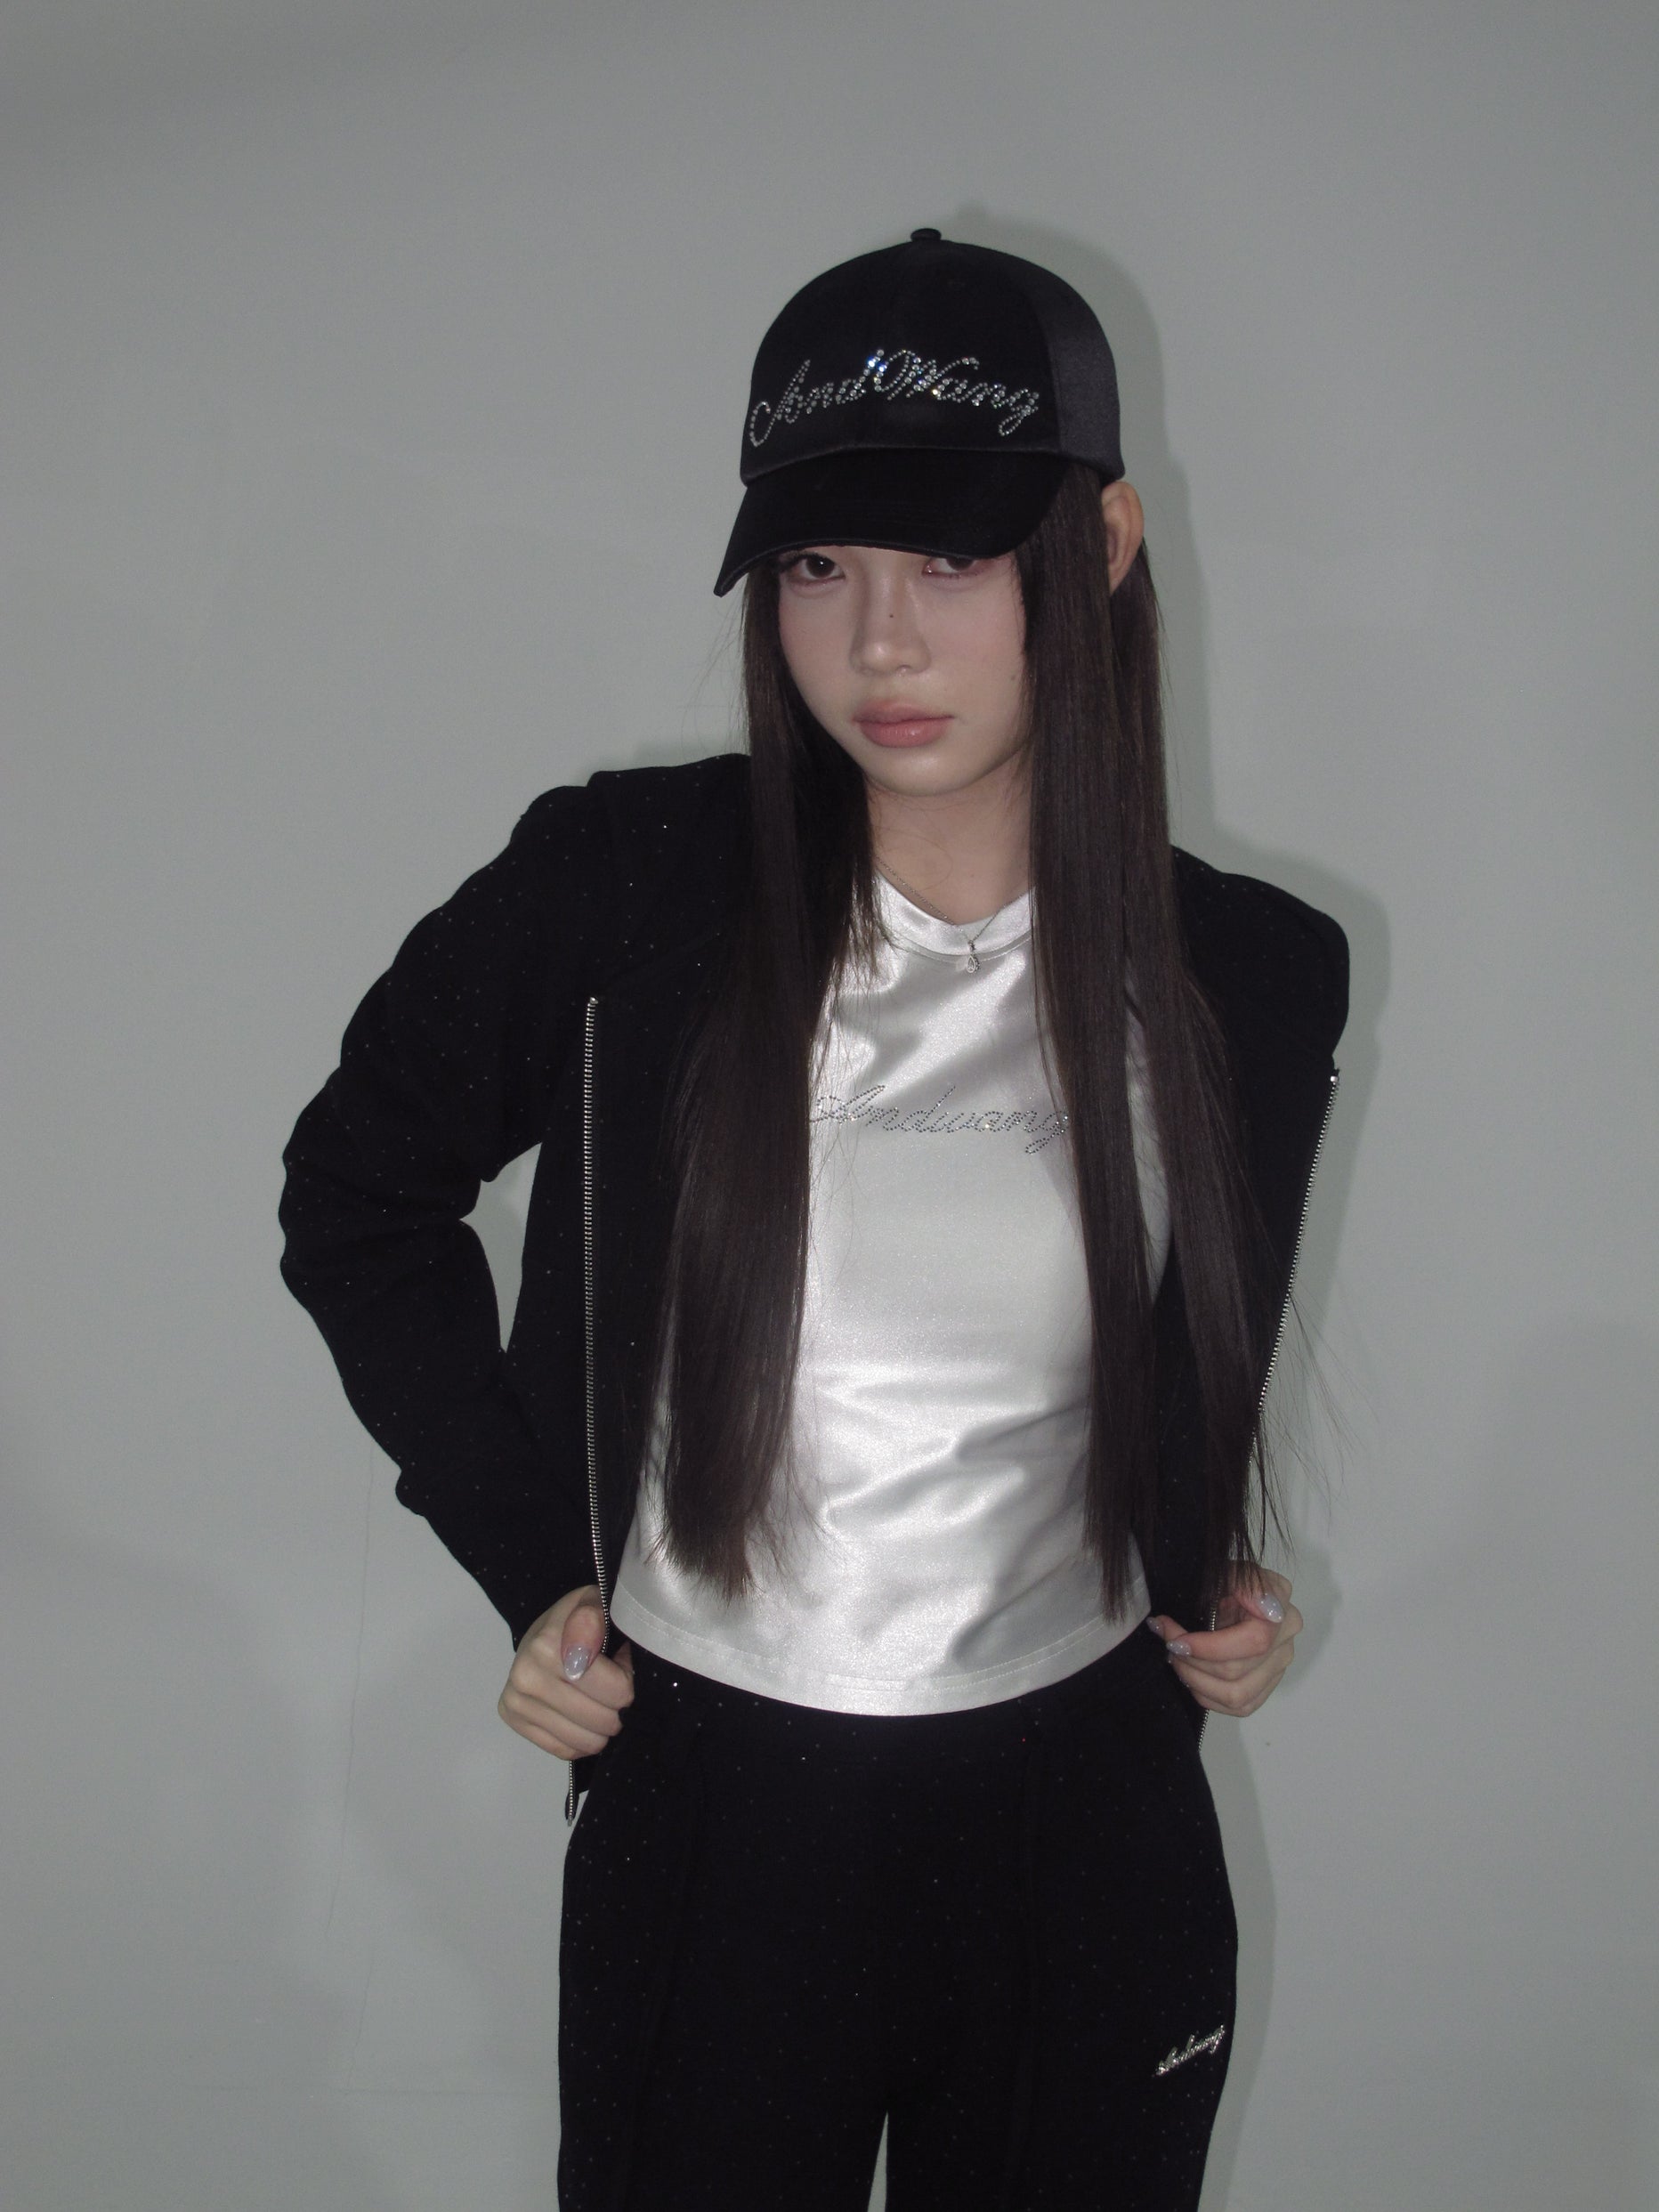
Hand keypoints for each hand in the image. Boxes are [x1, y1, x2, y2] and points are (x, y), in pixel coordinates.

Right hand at [498, 1584, 634, 1758]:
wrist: (540, 1634)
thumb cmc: (577, 1620)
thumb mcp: (594, 1602)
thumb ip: (593, 1617)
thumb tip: (582, 1652)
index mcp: (547, 1645)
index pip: (616, 1690)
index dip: (627, 1679)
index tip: (621, 1663)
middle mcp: (526, 1676)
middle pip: (602, 1719)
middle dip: (617, 1707)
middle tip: (613, 1686)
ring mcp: (516, 1701)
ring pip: (586, 1741)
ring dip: (602, 1727)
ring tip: (599, 1701)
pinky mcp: (514, 1721)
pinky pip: (564, 1751)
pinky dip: (582, 1741)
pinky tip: (582, 1719)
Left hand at [1146, 1568, 1301, 1718]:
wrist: (1235, 1593)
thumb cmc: (1230, 1581)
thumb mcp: (1232, 1571)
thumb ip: (1246, 1583)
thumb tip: (1265, 1608)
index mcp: (1281, 1614)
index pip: (1254, 1641)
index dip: (1210, 1647)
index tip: (1177, 1639)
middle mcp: (1286, 1646)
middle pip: (1238, 1673)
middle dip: (1193, 1661)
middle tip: (1169, 1644)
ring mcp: (1277, 1670)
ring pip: (1237, 1697)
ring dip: (1196, 1681)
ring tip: (1176, 1660)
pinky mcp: (1265, 1688)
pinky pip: (1239, 1707)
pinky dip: (1208, 1696)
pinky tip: (1191, 1676)